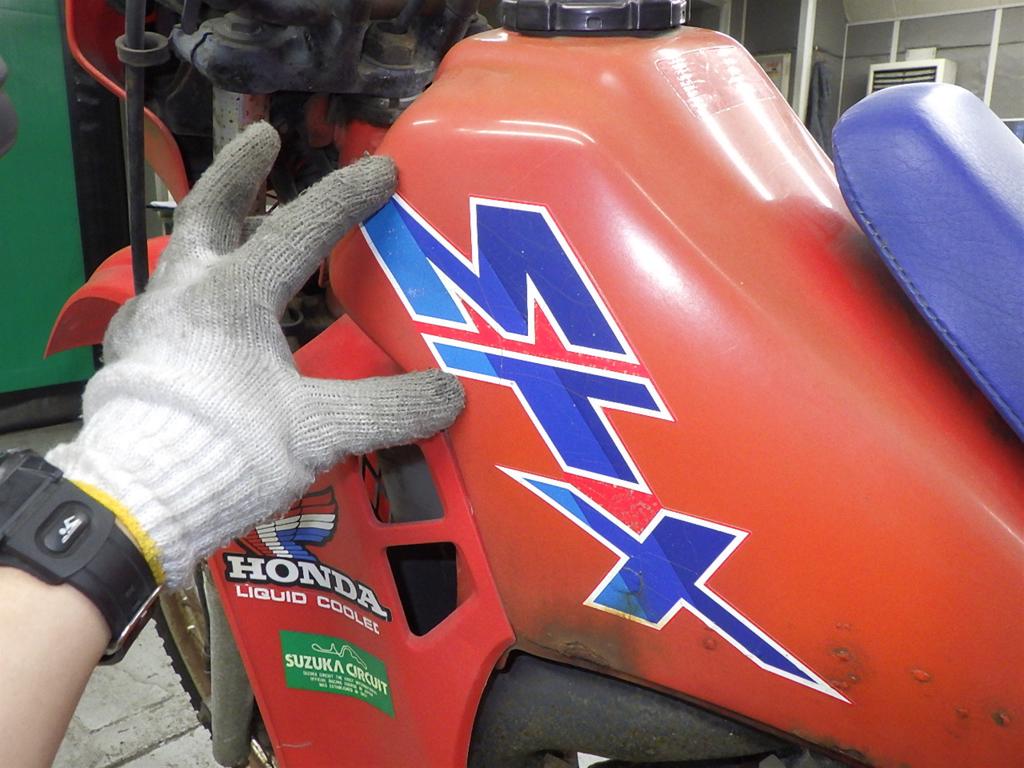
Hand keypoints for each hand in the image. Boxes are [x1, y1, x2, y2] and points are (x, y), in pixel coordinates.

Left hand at [46, 123, 463, 586]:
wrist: (137, 500)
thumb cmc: (224, 451)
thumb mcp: (316, 429)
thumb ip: (387, 407)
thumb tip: (452, 395)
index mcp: (232, 296)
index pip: (298, 230)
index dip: (346, 198)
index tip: (383, 170)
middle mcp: (184, 293)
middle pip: (209, 212)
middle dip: (240, 171)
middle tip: (263, 138)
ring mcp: (152, 321)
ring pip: (184, 255)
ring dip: (215, 231)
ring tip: (242, 225)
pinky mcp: (137, 356)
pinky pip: (169, 302)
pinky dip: (195, 289)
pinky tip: (208, 309)